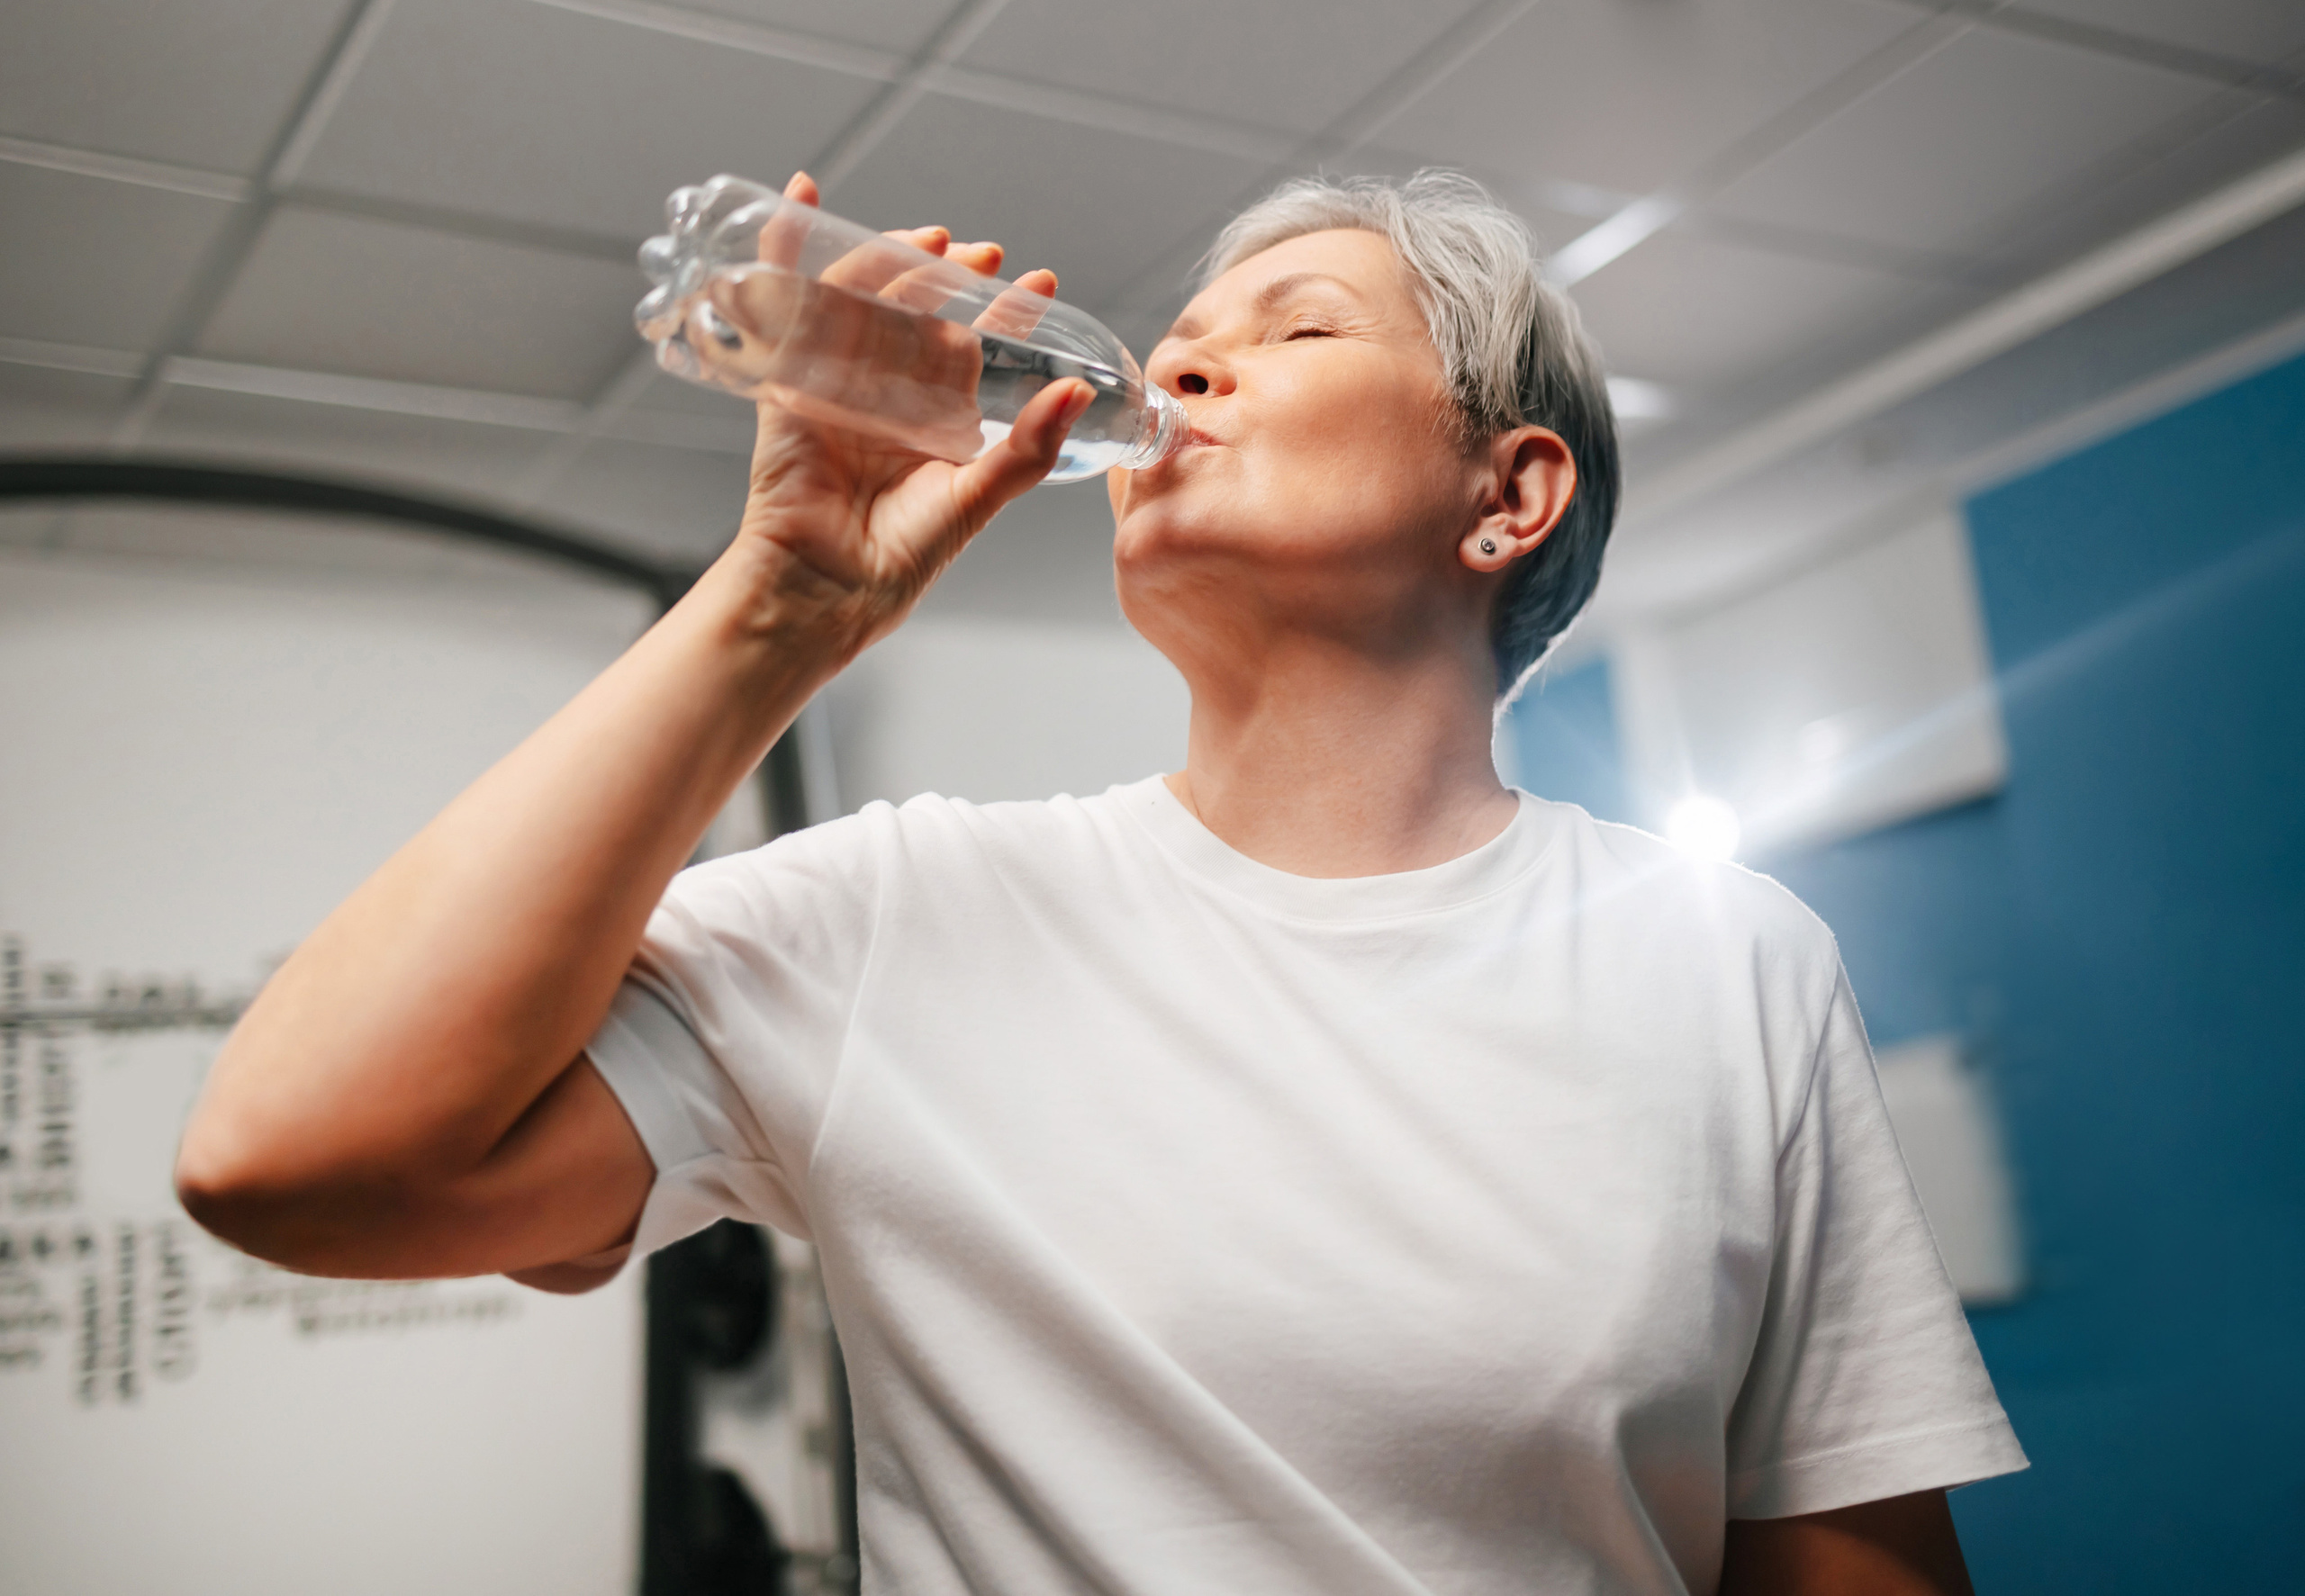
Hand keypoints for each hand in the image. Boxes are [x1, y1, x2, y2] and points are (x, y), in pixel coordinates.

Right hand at [715, 172, 1090, 658]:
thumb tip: (1075, 392)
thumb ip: (1026, 447)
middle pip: (916, 309)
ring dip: (892, 256)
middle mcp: (886, 393)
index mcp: (934, 418)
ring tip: (931, 238)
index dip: (1004, 312)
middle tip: (985, 253)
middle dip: (951, 275)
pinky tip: (803, 198)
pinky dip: (787, 245)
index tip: (1039, 282)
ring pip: (863, 296)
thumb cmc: (896, 559)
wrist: (824, 589)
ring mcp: (835, 380)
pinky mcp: (787, 377)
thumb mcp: (975, 498)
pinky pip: (783, 300)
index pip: (972, 345)